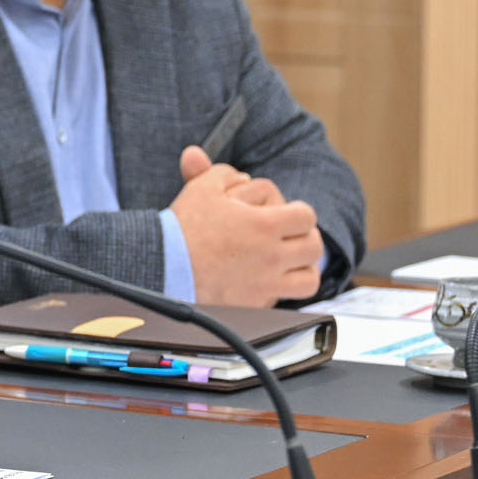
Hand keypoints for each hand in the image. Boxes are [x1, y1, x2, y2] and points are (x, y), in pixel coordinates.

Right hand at [172, 147, 322, 305]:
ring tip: (289, 261)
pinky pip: (283, 300)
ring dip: (303, 267)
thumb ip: (223, 173)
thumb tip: (237, 173)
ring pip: (309, 279)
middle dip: (305, 237)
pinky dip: (280, 289)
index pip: (306, 216)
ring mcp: (265, 284)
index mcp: (265, 226)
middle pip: (313, 247)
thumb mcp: (201, 188)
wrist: (164, 269)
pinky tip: (263, 279)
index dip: (298, 211)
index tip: (286, 213)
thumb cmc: (183, 229)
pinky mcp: (254, 305)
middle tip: (290, 235)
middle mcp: (272, 257)